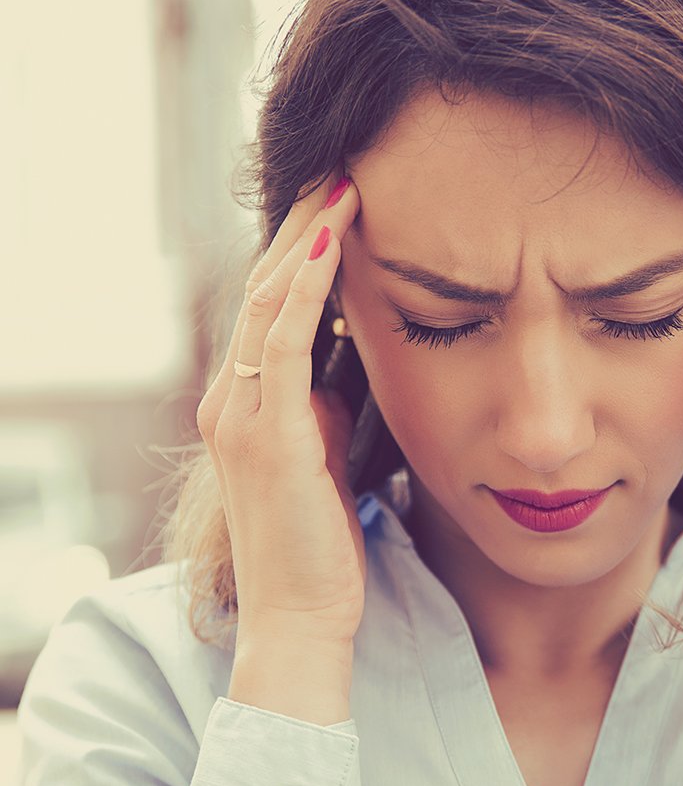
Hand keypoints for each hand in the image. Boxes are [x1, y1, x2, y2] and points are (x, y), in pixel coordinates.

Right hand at [196, 171, 366, 645]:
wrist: (303, 618)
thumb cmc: (322, 543)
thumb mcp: (326, 456)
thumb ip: (326, 404)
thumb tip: (348, 360)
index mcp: (248, 402)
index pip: (274, 305)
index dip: (303, 248)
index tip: (342, 200)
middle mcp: (231, 397)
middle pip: (266, 287)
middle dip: (302, 224)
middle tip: (341, 167)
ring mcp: (241, 414)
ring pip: (270, 301)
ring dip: (305, 238)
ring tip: (341, 183)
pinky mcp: (267, 435)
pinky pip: (283, 343)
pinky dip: (307, 288)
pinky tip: (332, 242)